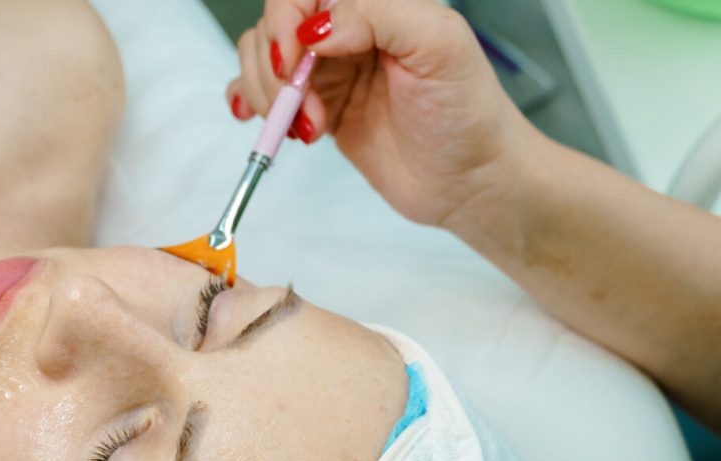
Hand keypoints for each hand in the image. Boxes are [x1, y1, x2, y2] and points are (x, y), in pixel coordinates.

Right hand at [224, 0, 539, 231]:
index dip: (286, 18)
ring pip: (262, 56)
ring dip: (269, 93)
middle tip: (305, 108)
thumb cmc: (468, 113)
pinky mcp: (319, 106)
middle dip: (275, 66)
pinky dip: (249, 101)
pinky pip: (264, 90)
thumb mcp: (439, 45)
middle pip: (276, 22)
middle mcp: (351, 28)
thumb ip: (378, 15)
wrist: (472, 182)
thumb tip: (314, 28)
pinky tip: (266, 122)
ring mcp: (331, 68)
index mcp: (380, 3)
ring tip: (309, 128)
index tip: (292, 59)